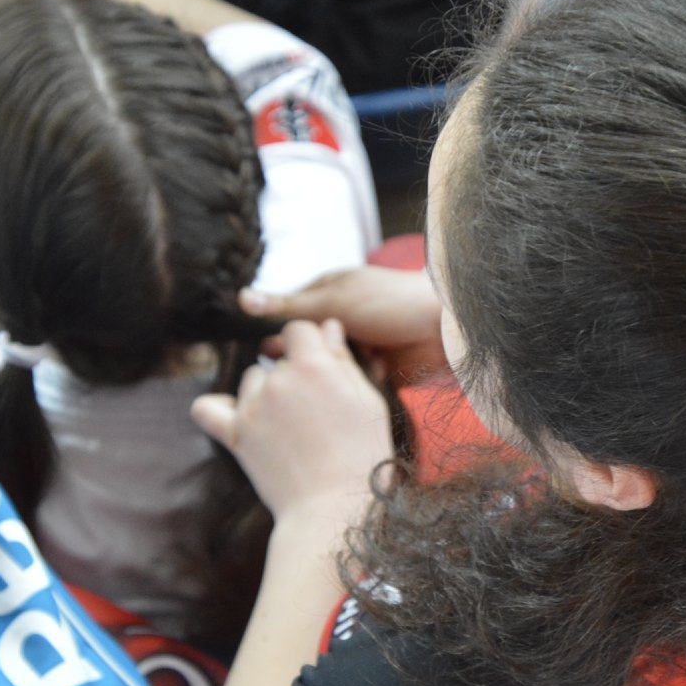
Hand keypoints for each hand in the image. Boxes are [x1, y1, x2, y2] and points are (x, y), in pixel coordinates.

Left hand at [191, 319, 393, 520]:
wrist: (334, 509)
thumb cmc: (362, 457)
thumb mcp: (367, 402)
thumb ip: (344, 361)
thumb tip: (328, 327)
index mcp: (314, 365)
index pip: (298, 330)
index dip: (309, 346)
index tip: (319, 367)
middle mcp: (279, 379)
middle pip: (275, 359)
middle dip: (292, 375)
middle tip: (314, 411)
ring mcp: (252, 406)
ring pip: (250, 381)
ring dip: (265, 394)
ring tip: (288, 426)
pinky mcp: (235, 434)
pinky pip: (206, 408)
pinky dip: (217, 409)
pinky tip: (236, 417)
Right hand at [242, 266, 447, 379]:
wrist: (443, 327)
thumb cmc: (389, 303)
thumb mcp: (333, 301)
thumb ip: (289, 307)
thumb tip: (242, 300)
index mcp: (326, 296)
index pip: (287, 319)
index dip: (275, 338)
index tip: (266, 359)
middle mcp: (340, 322)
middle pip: (305, 350)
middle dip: (300, 365)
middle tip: (292, 382)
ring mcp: (359, 347)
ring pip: (327, 372)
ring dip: (329, 378)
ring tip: (326, 387)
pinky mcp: (376, 372)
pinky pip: (352, 386)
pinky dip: (354, 387)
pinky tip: (357, 389)